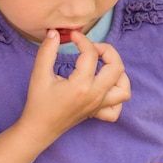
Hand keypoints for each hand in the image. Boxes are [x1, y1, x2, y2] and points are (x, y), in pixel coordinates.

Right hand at [19, 29, 130, 143]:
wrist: (38, 129)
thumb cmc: (38, 102)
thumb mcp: (39, 75)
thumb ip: (47, 51)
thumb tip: (55, 33)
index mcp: (81, 85)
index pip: (91, 54)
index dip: (82, 39)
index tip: (71, 36)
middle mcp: (95, 96)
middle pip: (116, 67)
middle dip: (107, 50)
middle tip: (91, 48)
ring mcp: (99, 105)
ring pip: (124, 88)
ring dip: (117, 72)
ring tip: (102, 65)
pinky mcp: (97, 112)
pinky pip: (117, 107)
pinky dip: (116, 95)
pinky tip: (104, 86)